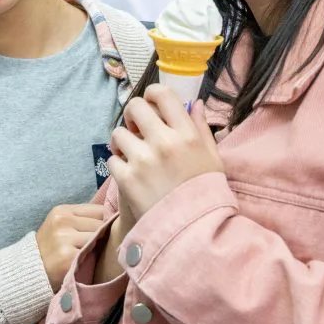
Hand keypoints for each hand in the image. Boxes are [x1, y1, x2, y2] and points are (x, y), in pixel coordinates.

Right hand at [36, 203, 108, 287]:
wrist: (29, 271)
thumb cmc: (51, 249)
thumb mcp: (61, 226)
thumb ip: (82, 220)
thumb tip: (115, 217)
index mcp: (61, 211)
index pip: (99, 210)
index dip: (106, 222)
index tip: (106, 233)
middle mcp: (61, 221)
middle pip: (101, 223)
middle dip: (103, 235)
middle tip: (97, 247)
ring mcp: (64, 238)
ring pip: (98, 238)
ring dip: (99, 247)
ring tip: (91, 255)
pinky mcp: (68, 256)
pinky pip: (92, 254)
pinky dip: (93, 259)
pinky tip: (86, 263)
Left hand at [107, 84, 223, 222]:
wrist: (191, 229)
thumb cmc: (204, 192)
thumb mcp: (212, 157)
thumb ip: (202, 128)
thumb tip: (196, 103)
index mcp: (187, 134)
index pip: (163, 95)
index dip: (152, 94)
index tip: (150, 103)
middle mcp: (165, 142)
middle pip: (134, 107)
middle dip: (132, 115)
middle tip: (136, 128)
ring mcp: (143, 160)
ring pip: (118, 133)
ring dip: (122, 142)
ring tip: (131, 155)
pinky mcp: (127, 178)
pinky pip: (112, 160)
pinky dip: (118, 166)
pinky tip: (129, 174)